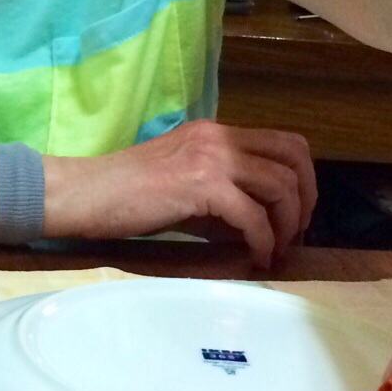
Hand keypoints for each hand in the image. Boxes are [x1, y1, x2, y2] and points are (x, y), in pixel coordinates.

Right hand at [45, 120, 315, 266]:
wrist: (86, 194)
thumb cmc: (126, 194)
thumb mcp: (183, 182)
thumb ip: (221, 191)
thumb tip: (257, 221)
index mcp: (216, 132)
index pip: (285, 141)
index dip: (303, 178)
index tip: (296, 212)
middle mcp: (219, 137)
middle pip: (294, 158)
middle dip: (306, 199)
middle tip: (296, 233)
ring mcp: (211, 158)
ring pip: (280, 186)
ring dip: (287, 224)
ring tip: (276, 250)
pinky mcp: (202, 185)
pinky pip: (253, 216)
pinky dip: (263, 241)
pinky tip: (257, 258)